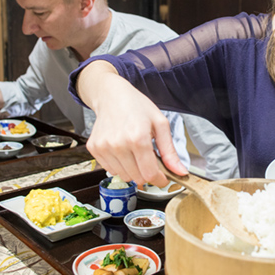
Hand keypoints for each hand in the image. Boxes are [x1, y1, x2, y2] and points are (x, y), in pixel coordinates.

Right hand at [78, 61, 187, 186]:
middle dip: (147, 173)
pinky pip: (110, 169)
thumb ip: (170, 151)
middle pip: (137, 178)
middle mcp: (118, 145)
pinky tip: (122, 150)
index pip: (150, 174)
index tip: (163, 178)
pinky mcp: (94, 149)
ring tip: (134, 151)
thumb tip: (180, 171)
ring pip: (123, 176)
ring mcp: (104, 147)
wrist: (111, 95)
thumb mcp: (160, 124)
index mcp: (138, 138)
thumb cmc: (136, 106)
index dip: (160, 180)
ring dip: (132, 169)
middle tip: (149, 158)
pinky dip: (119, 165)